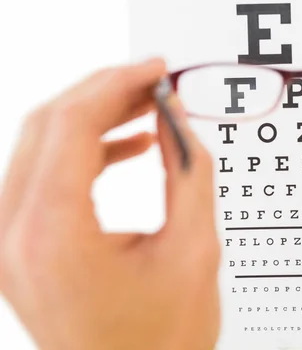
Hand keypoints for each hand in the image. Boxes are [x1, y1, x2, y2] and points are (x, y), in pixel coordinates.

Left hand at [0, 59, 220, 349]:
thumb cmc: (164, 342)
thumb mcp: (194, 249)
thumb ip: (189, 172)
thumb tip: (177, 117)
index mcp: (52, 237)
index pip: (72, 125)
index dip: (118, 83)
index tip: (155, 68)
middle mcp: (12, 237)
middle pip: (46, 126)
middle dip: (103, 93)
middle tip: (152, 80)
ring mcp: (7, 244)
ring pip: (40, 146)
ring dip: (93, 119)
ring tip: (146, 108)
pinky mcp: (18, 248)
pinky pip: (44, 176)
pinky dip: (84, 152)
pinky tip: (128, 145)